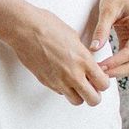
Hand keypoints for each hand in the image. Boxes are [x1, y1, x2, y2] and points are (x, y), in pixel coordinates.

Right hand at [0, 0, 114, 104]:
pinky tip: (61, 76)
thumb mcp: (74, 37)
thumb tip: (88, 63)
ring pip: (77, 101)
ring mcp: (58, 80)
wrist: (25, 29)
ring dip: (79, 95)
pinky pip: (61, 92)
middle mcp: (73, 74)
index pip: (103, 83)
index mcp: (83, 60)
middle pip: (93, 100)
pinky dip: (64, 89)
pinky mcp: (46, 82)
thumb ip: (83, 54)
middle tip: (92, 87)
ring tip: (76, 84)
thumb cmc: (47, 26)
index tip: (100, 78)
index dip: (103, 82)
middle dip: (95, 95)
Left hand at [87, 0, 128, 79]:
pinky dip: (120, 66)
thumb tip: (94, 48)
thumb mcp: (107, 8)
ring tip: (99, 72)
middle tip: (97, 74)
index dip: (114, 63)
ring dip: (119, 71)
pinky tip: (105, 67)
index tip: (99, 67)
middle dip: (117, 71)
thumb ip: (102, 28)